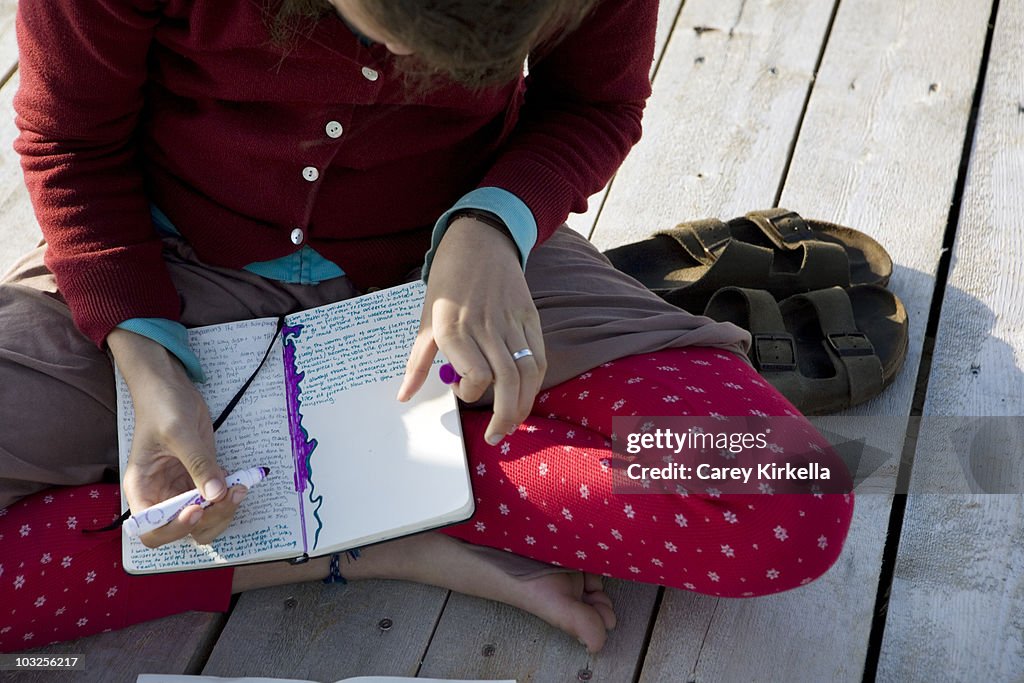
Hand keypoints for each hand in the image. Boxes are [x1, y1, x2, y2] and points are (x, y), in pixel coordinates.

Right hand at [108, 329, 245, 547]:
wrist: (170, 386)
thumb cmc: (162, 405)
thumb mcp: (179, 432)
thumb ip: (198, 463)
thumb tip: (216, 494)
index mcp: (142, 489)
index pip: (151, 530)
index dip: (174, 529)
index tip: (197, 509)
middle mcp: (161, 494)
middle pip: (183, 530)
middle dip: (209, 520)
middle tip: (229, 496)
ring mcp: (182, 488)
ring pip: (204, 519)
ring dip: (224, 511)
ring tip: (239, 488)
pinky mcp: (200, 477)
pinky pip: (216, 499)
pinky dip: (229, 496)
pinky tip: (238, 479)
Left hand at [398, 218, 546, 444]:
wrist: (480, 239)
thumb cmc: (447, 281)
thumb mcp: (425, 319)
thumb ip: (418, 361)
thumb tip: (403, 397)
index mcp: (454, 327)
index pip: (475, 375)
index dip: (470, 392)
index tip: (462, 391)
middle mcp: (484, 326)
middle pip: (507, 381)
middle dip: (504, 416)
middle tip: (497, 436)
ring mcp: (511, 321)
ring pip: (527, 372)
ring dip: (523, 404)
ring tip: (512, 423)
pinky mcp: (529, 316)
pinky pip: (538, 356)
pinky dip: (535, 381)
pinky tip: (525, 395)